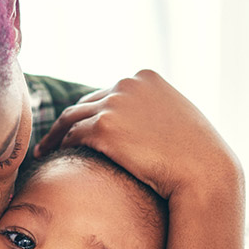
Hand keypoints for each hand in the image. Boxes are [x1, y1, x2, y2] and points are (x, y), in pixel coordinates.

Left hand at [34, 70, 240, 199]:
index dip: (93, 111)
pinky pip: (72, 135)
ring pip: (72, 117)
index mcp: (145, 77)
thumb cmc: (197, 155)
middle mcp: (127, 83)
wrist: (203, 171)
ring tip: (45, 150)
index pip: (109, 92)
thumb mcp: (178, 120)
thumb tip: (140, 127)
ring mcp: (114, 103)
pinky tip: (54, 157)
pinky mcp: (103, 127)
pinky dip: (60, 145)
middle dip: (71, 121)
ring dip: (56, 134)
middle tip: (56, 139)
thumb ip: (155, 114)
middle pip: (86, 102)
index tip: (81, 126)